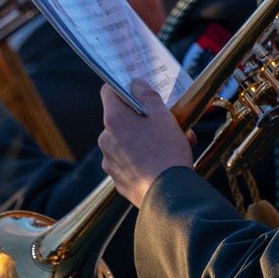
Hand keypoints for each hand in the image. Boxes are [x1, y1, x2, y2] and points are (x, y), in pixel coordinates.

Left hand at [98, 82, 192, 207]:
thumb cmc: (167, 151)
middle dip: (141, 119)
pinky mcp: (118, 180)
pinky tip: (163, 163)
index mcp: (114, 119)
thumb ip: (147, 95)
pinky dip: (142, 160)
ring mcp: (110, 162)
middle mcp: (106, 139)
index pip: (109, 91)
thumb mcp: (163, 116)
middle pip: (120, 119)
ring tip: (172, 145)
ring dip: (144, 140)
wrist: (169, 194)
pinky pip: (128, 163)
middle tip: (165, 121)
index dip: (123, 86)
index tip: (137, 88)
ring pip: (126, 142)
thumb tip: (136, 84)